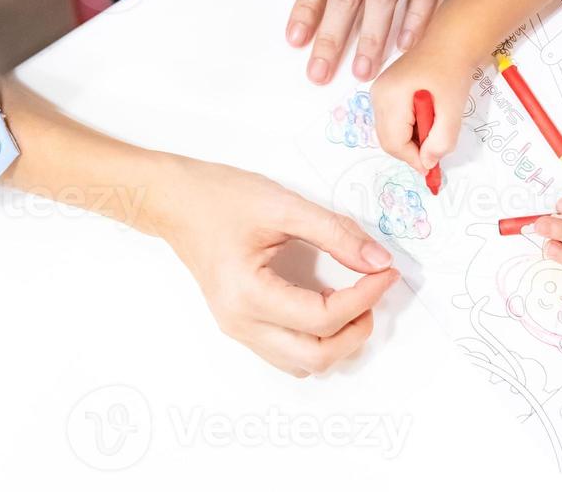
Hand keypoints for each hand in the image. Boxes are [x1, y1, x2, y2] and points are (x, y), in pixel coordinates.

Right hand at [155, 157, 400, 375]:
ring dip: (337, 341)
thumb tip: (377, 261)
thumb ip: (336, 233)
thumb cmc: (220, 198)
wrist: (176, 201)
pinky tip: (326, 304)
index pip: (322, 317)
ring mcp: (237, 329)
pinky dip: (316, 338)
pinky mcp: (240, 324)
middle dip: (356, 330)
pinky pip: (287, 352)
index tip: (385, 272)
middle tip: (375, 291)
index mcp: (247, 294)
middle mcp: (240, 322)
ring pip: (301, 363)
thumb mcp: (284, 206)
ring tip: (354, 300)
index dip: (364, 297)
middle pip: (315, 356)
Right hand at [370, 40, 474, 174]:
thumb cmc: (452, 71)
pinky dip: (408, 128)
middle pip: (388, 140)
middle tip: (435, 150)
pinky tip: (426, 119)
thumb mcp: (453, 109)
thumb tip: (428, 163)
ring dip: (411, 140)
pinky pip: (392, 121)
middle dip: (412, 150)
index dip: (413, 159)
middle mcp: (378, 94)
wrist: (450, 43)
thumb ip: (441, 140)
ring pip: (389, 133)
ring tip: (434, 128)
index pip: (394, 142)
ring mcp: (378, 92)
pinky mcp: (384, 92)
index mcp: (391, 95)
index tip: (433, 167)